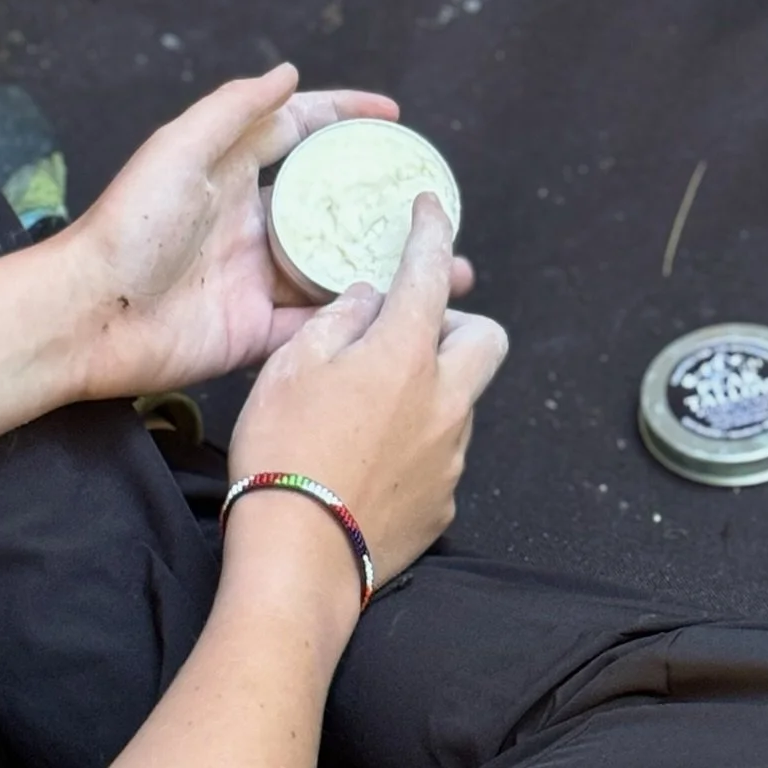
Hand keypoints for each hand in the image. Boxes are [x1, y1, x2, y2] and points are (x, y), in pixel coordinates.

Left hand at [50, 65, 473, 401]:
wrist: (87, 316)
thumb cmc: (126, 227)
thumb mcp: (178, 150)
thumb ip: (233, 110)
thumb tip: (288, 73)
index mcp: (231, 173)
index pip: (298, 133)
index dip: (344, 119)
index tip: (394, 120)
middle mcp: (250, 224)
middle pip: (328, 206)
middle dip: (379, 201)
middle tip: (434, 201)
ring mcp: (254, 280)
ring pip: (333, 268)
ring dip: (382, 265)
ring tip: (441, 266)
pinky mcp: (255, 332)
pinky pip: (316, 326)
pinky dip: (355, 320)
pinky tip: (400, 314)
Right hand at [226, 194, 508, 587]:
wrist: (298, 557)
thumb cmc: (282, 452)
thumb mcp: (290, 368)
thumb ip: (337, 320)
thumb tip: (368, 299)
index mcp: (404, 354)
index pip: (429, 273)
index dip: (431, 233)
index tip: (431, 210)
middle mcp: (445, 400)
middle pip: (486, 338)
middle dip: (457, 323)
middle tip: (407, 332)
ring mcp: (451, 455)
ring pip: (461, 399)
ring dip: (431, 388)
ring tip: (368, 408)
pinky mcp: (444, 501)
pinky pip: (441, 455)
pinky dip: (416, 443)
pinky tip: (370, 460)